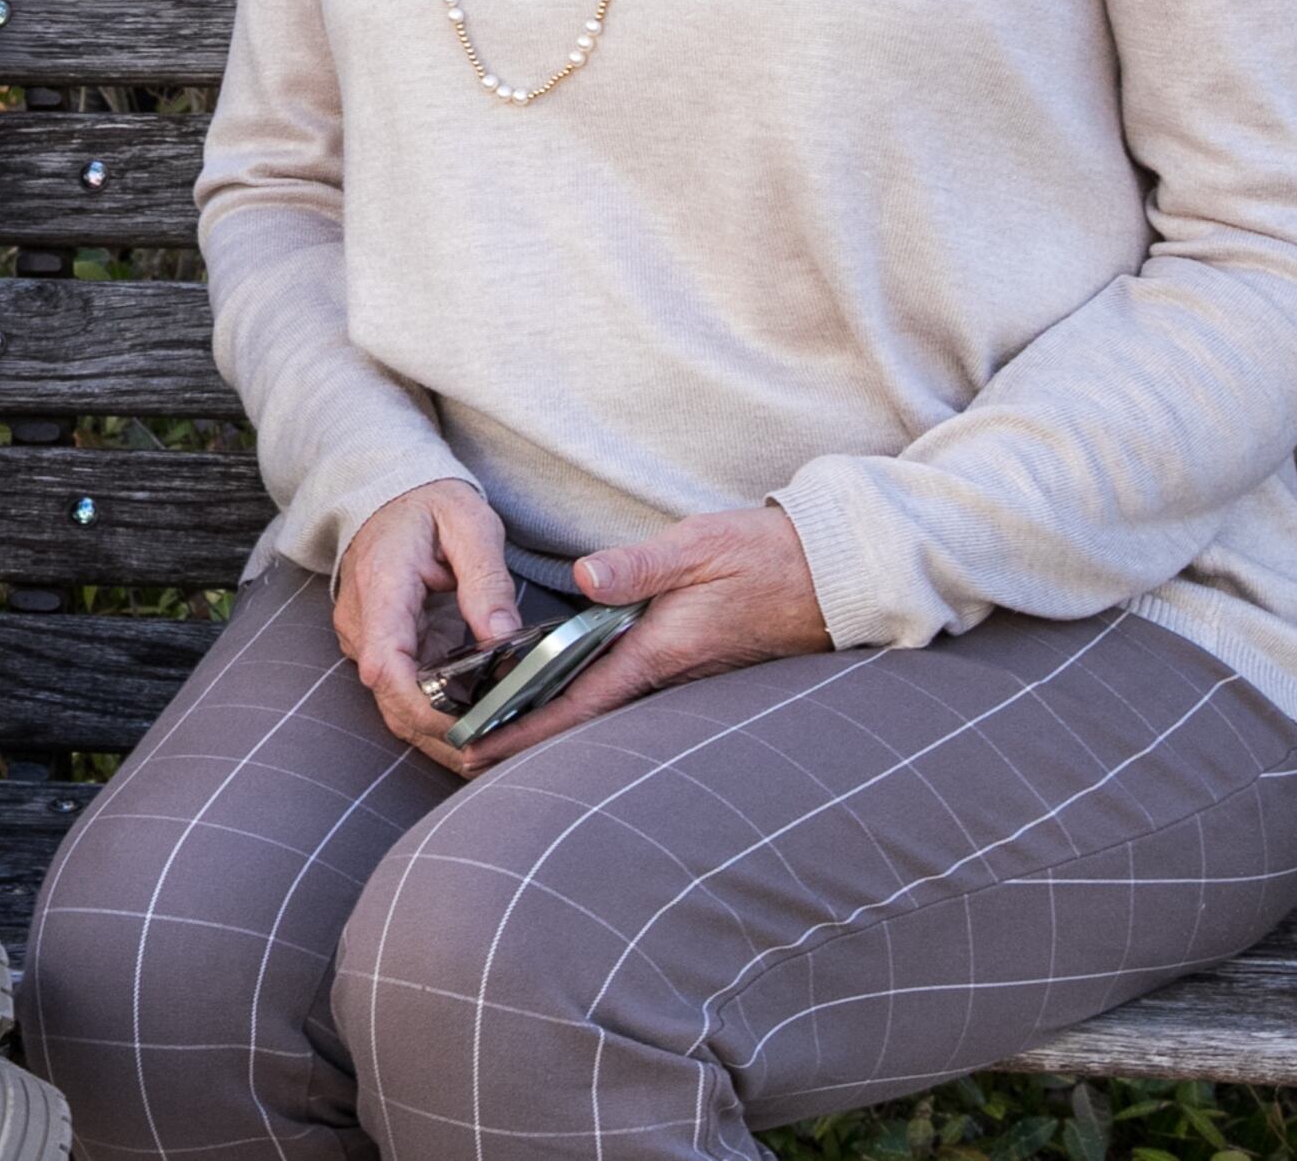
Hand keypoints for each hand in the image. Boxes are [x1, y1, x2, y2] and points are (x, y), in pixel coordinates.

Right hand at [331, 478, 524, 774]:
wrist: (386, 493)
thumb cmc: (429, 505)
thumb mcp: (469, 525)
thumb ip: (485, 580)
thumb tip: (503, 636)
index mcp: (382, 588)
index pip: (387, 664)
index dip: (423, 707)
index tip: (468, 729)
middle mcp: (364, 624)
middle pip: (392, 701)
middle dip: (443, 736)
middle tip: (499, 753)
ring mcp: (369, 641)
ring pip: (397, 707)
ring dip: (443, 734)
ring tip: (496, 750)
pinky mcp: (382, 649)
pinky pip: (406, 694)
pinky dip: (440, 716)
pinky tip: (481, 726)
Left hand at [455, 503, 831, 770]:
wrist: (832, 575)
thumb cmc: (765, 556)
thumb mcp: (699, 547)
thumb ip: (640, 566)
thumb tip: (586, 580)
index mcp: (660, 652)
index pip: (576, 702)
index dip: (523, 728)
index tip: (477, 747)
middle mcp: (667, 675)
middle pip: (581, 716)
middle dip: (524, 736)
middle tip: (463, 749)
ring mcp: (682, 675)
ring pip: (603, 707)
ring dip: (551, 720)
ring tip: (492, 727)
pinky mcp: (692, 665)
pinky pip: (627, 691)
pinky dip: (585, 698)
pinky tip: (558, 692)